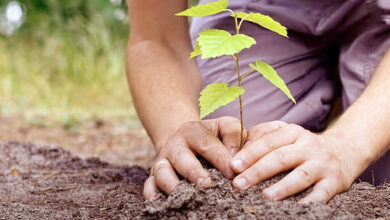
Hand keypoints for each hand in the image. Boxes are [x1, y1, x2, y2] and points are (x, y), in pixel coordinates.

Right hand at [143, 116, 246, 199]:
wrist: (182, 138)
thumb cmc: (210, 136)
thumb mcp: (222, 126)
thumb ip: (233, 134)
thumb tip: (236, 158)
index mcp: (193, 131)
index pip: (207, 144)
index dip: (220, 158)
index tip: (232, 172)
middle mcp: (175, 146)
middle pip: (182, 159)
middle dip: (194, 172)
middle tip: (207, 185)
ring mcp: (163, 161)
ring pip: (162, 172)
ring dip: (172, 184)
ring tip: (185, 197)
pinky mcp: (154, 175)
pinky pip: (149, 184)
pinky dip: (151, 193)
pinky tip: (157, 201)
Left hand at [230, 121, 365, 203]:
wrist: (344, 150)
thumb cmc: (303, 145)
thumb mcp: (286, 134)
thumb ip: (263, 137)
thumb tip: (237, 149)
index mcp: (292, 132)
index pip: (268, 142)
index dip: (250, 153)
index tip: (233, 165)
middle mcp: (308, 146)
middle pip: (280, 158)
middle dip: (258, 171)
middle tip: (239, 184)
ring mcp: (322, 164)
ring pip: (301, 175)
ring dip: (283, 187)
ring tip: (265, 196)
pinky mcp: (335, 181)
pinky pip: (322, 193)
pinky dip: (311, 201)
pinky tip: (297, 208)